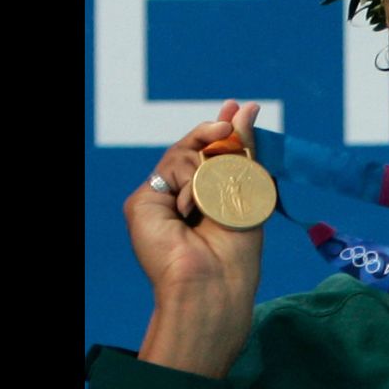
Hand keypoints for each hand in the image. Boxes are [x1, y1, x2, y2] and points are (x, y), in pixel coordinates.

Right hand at [124, 99, 263, 377]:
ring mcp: (158, 197)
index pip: (208, 151)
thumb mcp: (246, 191)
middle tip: (229, 124)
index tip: (240, 107)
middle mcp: (177, 194)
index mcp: (203, 194)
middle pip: (193, 146)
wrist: (215, 281)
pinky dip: (192, 186)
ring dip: (208, 173)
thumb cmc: (235, 249)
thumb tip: (247, 108)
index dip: (221, 127)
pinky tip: (193, 211)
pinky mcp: (142, 202)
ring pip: (184, 153)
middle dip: (215, 133)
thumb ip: (242, 150)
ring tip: (213, 205)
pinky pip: (172, 169)